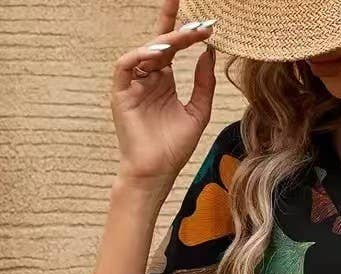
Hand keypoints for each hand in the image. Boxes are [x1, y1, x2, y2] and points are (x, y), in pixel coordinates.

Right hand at [109, 1, 217, 192]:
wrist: (157, 173)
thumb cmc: (174, 148)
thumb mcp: (198, 113)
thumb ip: (204, 84)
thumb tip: (209, 53)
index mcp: (164, 80)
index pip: (173, 46)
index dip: (186, 30)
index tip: (207, 22)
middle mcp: (147, 77)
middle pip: (160, 43)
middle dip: (178, 28)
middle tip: (200, 21)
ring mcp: (133, 84)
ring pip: (145, 51)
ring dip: (164, 41)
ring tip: (184, 37)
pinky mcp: (120, 93)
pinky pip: (125, 65)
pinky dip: (139, 55)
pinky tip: (158, 52)